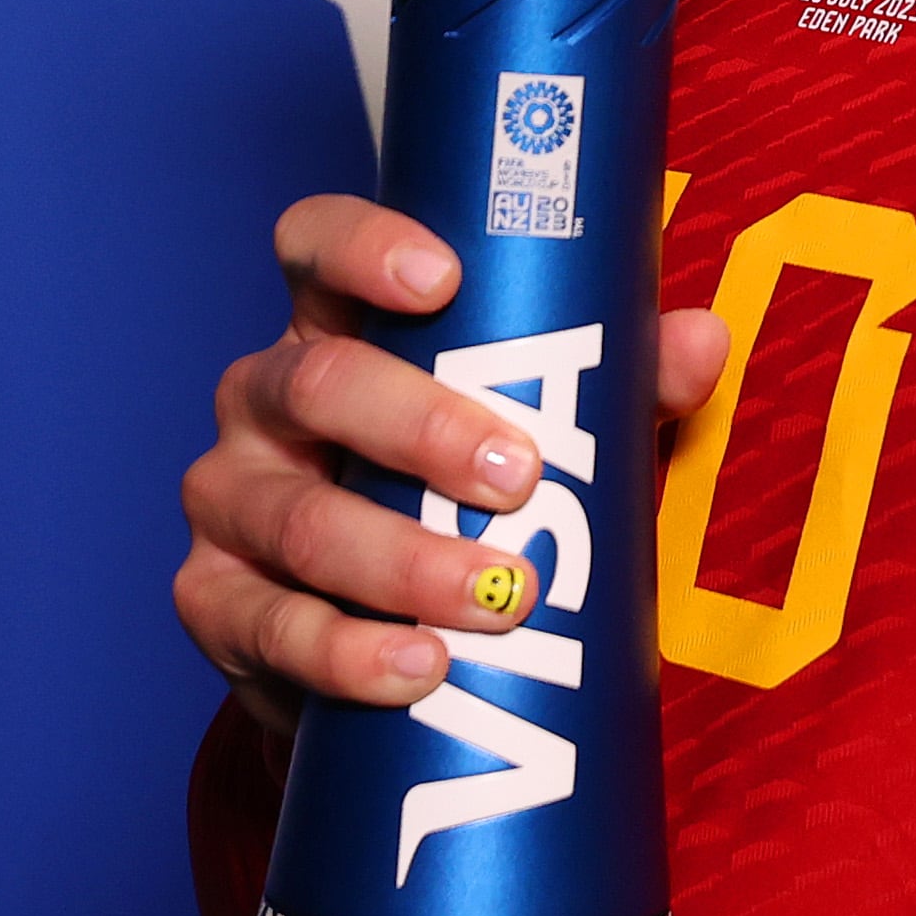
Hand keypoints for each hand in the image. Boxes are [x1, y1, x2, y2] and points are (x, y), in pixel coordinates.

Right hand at [177, 193, 731, 732]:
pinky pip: (272, 627)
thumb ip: (620, 387)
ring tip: (497, 599)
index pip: (316, 248)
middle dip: (423, 427)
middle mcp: (265, 400)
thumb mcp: (551, 435)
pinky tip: (416, 667)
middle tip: (521, 477)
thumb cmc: (468, 500)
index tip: (443, 277)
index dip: (364, 247)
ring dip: (405, 562)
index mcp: (336, 329)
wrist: (396, 644)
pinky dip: (349, 653)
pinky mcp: (216, 606)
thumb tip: (700, 340)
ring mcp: (232, 503)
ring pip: (303, 520)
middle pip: (321, 385)